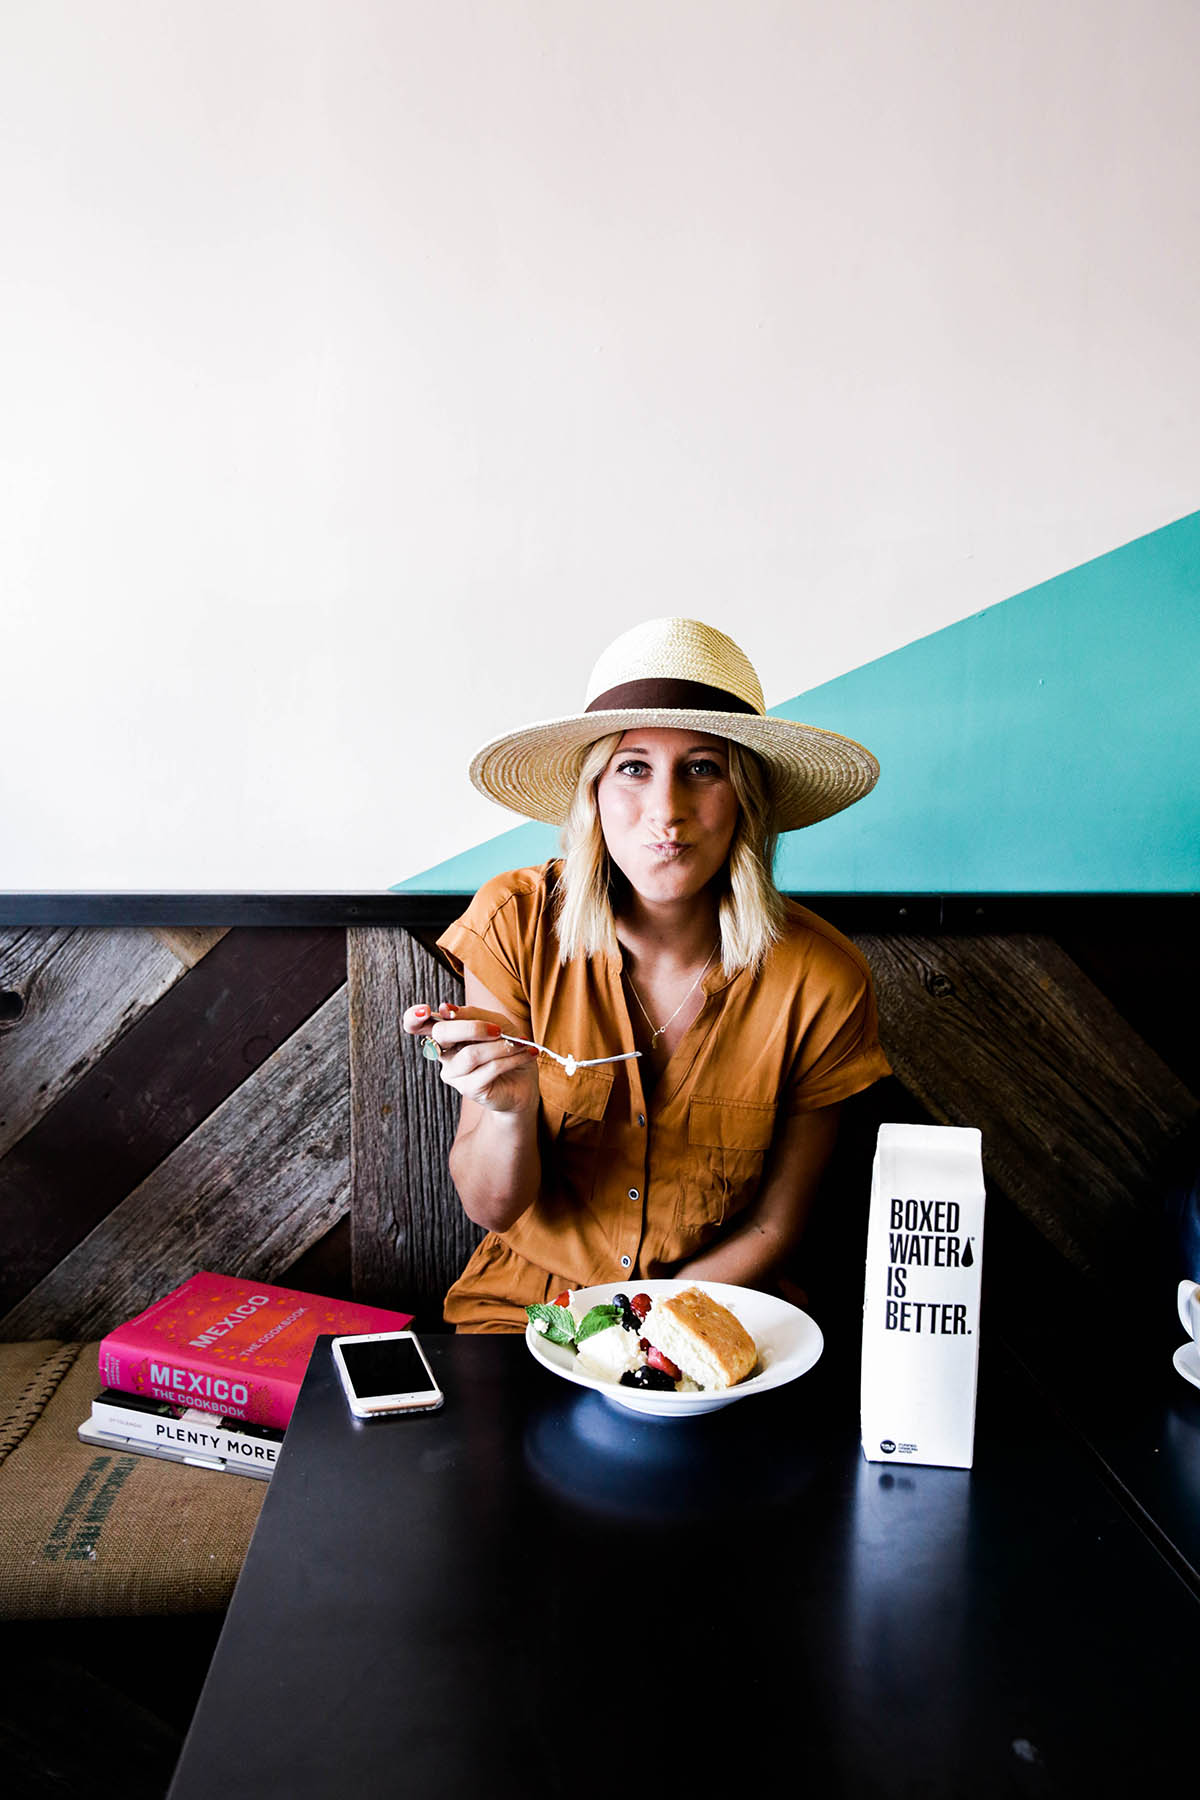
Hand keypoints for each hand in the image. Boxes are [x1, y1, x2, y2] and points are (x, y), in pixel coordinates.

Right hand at [403, 1001, 540, 1114]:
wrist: (524, 1081)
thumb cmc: (507, 1047)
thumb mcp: (495, 1022)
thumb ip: (472, 1014)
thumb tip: (444, 1008)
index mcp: (446, 1034)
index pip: (415, 1025)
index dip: (413, 1017)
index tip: (425, 1010)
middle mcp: (443, 1053)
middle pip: (441, 1034)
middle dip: (472, 1027)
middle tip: (498, 1029)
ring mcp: (453, 1073)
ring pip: (470, 1054)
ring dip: (501, 1046)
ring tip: (520, 1044)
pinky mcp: (469, 1089)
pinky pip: (488, 1068)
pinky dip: (511, 1058)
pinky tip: (526, 1055)